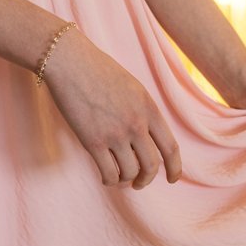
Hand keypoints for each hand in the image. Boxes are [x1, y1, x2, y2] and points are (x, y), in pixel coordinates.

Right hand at [42, 29, 181, 190]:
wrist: (70, 62)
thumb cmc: (98, 70)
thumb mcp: (132, 87)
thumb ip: (143, 111)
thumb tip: (147, 139)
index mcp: (148, 107)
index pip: (170, 147)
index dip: (175, 168)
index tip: (173, 178)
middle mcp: (136, 123)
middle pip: (151, 165)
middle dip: (147, 179)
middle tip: (140, 182)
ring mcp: (115, 134)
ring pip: (129, 172)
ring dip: (126, 180)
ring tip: (120, 177)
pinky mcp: (93, 142)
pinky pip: (109, 173)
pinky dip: (109, 180)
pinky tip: (106, 177)